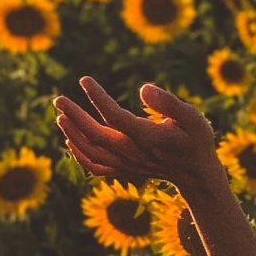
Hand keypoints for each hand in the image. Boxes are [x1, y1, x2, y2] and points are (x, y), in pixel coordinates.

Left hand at [52, 78, 221, 191]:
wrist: (196, 174)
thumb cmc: (196, 140)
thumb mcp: (193, 118)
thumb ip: (169, 103)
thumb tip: (143, 88)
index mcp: (149, 137)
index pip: (116, 117)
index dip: (98, 98)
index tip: (84, 81)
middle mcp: (135, 153)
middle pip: (97, 136)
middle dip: (75, 116)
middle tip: (59, 99)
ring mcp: (127, 165)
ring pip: (92, 153)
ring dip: (73, 134)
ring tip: (61, 115)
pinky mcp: (124, 171)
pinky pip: (96, 167)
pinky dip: (80, 155)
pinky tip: (70, 141)